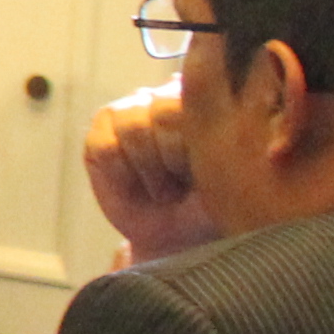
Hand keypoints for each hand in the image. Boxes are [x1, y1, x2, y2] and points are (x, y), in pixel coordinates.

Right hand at [81, 82, 213, 262]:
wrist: (175, 238)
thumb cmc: (210, 205)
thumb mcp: (232, 173)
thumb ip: (226, 134)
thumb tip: (215, 107)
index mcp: (207, 100)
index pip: (197, 96)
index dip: (196, 139)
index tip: (206, 169)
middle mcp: (167, 94)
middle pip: (162, 112)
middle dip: (173, 158)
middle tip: (183, 182)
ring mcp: (131, 108)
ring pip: (133, 127)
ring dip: (148, 168)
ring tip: (162, 187)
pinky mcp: (101, 130)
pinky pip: (106, 147)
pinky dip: (122, 174)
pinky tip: (133, 184)